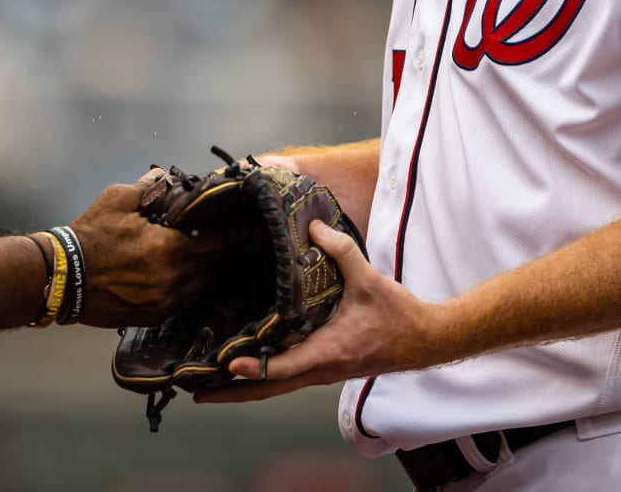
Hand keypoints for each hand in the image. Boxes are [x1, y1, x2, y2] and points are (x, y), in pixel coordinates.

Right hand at [66, 171, 215, 328]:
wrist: (64, 278)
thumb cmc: (91, 235)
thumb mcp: (117, 199)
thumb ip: (148, 187)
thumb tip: (165, 177)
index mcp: (169, 247)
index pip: (216, 241)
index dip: (230, 232)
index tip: (243, 226)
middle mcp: (173, 278)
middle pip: (213, 265)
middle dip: (220, 252)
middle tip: (226, 240)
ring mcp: (164, 302)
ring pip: (200, 286)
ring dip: (204, 272)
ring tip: (205, 258)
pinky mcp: (153, 317)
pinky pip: (182, 302)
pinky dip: (185, 289)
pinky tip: (181, 277)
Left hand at [193, 217, 447, 402]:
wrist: (424, 340)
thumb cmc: (397, 313)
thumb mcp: (368, 278)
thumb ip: (340, 250)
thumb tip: (312, 226)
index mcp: (329, 352)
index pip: (284, 366)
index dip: (255, 368)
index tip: (227, 365)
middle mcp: (321, 368)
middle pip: (270, 389)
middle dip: (232, 393)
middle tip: (195, 392)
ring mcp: (322, 371)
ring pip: (275, 388)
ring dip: (242, 390)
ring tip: (207, 388)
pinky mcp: (324, 367)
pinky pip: (285, 379)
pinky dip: (260, 380)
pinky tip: (243, 371)